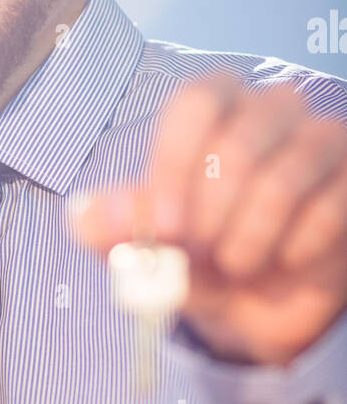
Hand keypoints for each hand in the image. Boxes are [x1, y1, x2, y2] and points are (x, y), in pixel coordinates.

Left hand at [73, 74, 346, 365]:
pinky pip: (329, 208)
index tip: (167, 228)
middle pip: (239, 143)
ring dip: (251, 237)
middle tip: (201, 254)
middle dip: (212, 215)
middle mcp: (271, 110)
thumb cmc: (196, 256)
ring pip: (284, 176)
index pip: (196, 102)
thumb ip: (113, 230)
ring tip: (237, 265)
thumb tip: (81, 215)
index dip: (176, 165)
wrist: (258, 302)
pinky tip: (284, 262)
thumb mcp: (147, 249)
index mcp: (212, 108)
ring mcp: (321, 140)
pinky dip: (295, 249)